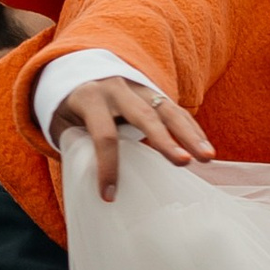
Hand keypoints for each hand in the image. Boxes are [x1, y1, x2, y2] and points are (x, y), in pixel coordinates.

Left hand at [48, 75, 215, 203]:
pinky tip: (205, 149)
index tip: (109, 196)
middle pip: (144, 116)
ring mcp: (139, 88)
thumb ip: (76, 146)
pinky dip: (192, 130)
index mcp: (90, 97)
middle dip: (165, 140)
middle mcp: (117, 88)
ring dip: (190, 135)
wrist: (77, 72)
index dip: (107, 166)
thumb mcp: (62, 125)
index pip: (103, 134)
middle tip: (183, 162)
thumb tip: (92, 183)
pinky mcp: (154, 93)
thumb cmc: (68, 110)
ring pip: (168, 110)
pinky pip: (176, 111)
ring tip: (207, 157)